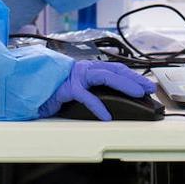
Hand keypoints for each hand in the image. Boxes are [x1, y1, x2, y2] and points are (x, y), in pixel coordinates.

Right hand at [37, 61, 156, 120]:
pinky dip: (98, 106)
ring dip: (124, 84)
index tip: (147, 84)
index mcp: (91, 68)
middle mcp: (86, 69)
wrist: (36, 89)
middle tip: (149, 87)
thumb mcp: (82, 90)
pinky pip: (87, 97)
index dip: (133, 76)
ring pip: (106, 77)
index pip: (117, 69)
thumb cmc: (58, 90)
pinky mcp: (69, 88)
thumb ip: (96, 90)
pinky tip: (106, 116)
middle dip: (134, 78)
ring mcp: (77, 76)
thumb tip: (118, 100)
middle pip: (116, 70)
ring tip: (137, 93)